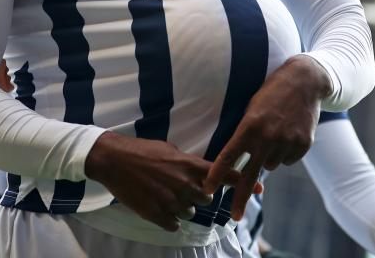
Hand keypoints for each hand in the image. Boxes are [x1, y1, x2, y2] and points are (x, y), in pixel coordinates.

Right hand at [84, 131, 243, 231]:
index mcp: (188, 165)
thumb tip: (199, 171)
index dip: (243, 183)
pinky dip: (169, 218)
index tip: (261, 188)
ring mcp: (170, 200)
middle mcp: (183, 184)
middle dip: (199, 195)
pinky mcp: (156, 214)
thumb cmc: (141, 150)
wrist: (113, 160)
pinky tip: (159, 206)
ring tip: (164, 193)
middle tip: (183, 188)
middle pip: (207, 199)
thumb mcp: (169, 150)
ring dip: (182, 206)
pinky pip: (173, 224)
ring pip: (190, 212)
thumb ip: (187, 163)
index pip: (223, 175)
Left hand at [203, 54, 331, 219]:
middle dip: (241, 198)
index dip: (216, 174)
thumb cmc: (271, 93)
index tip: (207, 189)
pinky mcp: (303, 145)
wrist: (305, 81)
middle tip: (234, 217)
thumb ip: (245, 133)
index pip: (228, 156)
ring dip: (269, 156)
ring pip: (271, 165)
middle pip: (250, 174)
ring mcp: (287, 142)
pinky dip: (286, 152)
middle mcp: (267, 137)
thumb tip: (238, 159)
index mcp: (250, 126)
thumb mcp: (252, 108)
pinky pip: (288, 160)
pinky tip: (289, 133)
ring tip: (275, 132)